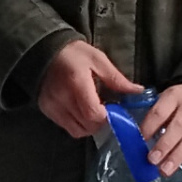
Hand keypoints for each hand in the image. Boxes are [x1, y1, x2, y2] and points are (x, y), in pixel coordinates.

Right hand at [34, 37, 148, 144]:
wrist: (43, 51)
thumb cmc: (73, 53)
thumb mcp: (98, 60)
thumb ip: (116, 79)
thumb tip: (138, 91)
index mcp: (77, 83)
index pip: (93, 113)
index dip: (107, 117)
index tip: (113, 110)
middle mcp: (62, 98)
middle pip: (87, 125)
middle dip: (101, 122)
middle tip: (106, 110)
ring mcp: (53, 106)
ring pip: (77, 130)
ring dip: (90, 126)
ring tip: (93, 111)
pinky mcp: (47, 111)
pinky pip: (67, 127)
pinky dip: (78, 124)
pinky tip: (81, 111)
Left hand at [134, 80, 181, 179]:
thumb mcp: (171, 98)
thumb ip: (158, 114)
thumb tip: (141, 139)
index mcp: (174, 97)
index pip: (159, 112)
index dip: (149, 127)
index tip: (140, 142)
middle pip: (176, 128)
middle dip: (163, 146)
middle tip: (152, 160)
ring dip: (177, 157)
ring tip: (165, 171)